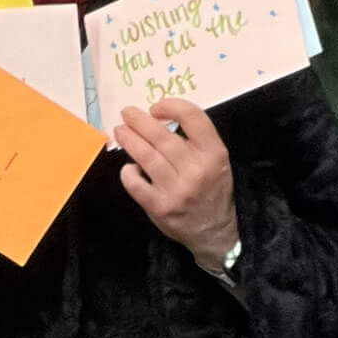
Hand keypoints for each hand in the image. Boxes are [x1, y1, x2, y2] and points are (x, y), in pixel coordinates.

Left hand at [114, 98, 238, 269]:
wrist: (215, 230)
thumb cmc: (211, 189)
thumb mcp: (216, 161)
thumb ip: (195, 141)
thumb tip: (157, 120)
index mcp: (214, 153)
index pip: (192, 117)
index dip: (171, 106)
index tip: (156, 108)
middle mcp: (197, 169)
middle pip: (162, 136)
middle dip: (139, 121)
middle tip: (126, 113)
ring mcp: (177, 189)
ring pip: (146, 157)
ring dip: (129, 140)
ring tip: (120, 132)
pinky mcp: (160, 207)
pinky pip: (136, 184)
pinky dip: (128, 173)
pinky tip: (128, 168)